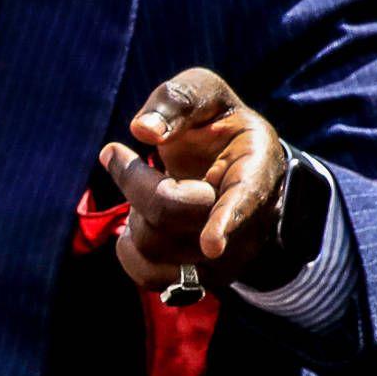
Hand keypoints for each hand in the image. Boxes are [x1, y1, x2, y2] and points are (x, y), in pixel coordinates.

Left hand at [100, 69, 289, 294]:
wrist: (230, 167)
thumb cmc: (217, 126)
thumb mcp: (205, 95)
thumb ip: (177, 100)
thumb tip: (142, 130)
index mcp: (257, 169)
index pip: (243, 200)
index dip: (226, 221)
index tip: (212, 245)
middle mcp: (249, 223)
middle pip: (171, 213)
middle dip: (134, 180)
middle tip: (119, 153)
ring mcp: (227, 259)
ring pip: (153, 245)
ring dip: (133, 210)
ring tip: (151, 188)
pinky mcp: (199, 280)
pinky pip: (143, 272)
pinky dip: (128, 244)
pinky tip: (142, 219)